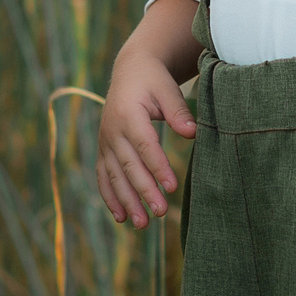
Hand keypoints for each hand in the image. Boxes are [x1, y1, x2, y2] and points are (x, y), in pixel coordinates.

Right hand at [96, 50, 195, 227]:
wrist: (130, 71)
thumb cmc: (153, 81)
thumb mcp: (167, 89)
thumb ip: (178, 111)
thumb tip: (191, 133)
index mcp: (128, 113)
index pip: (144, 145)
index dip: (157, 166)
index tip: (171, 186)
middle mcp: (112, 129)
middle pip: (128, 165)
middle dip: (143, 190)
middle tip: (159, 212)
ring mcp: (105, 141)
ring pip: (115, 175)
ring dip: (127, 200)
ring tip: (142, 224)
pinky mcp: (104, 149)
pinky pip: (104, 176)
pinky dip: (110, 197)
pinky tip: (121, 217)